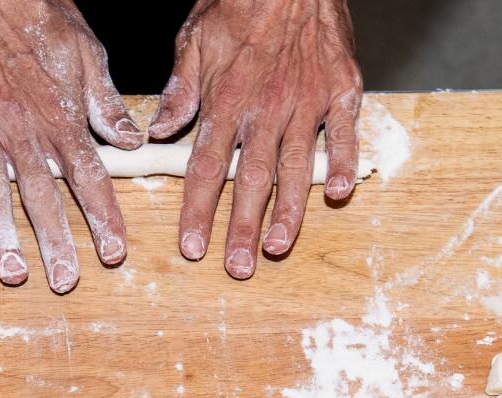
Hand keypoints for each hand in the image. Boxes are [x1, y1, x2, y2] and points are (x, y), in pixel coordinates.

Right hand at [0, 0, 141, 292]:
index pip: (89, 178)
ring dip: (2, 236)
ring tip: (13, 272)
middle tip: (65, 281)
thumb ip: (106, 104)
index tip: (113, 254)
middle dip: (56, 243)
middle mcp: (22, 129)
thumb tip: (133, 142)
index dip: (103, 219)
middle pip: (43, 197)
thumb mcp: (87, 54)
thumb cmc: (38, 17)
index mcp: (61, 117)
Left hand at [149, 0, 361, 278]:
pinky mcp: (341, 91)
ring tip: (277, 247)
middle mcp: (266, 110)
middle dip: (241, 229)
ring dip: (287, 213)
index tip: (192, 247)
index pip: (206, 169)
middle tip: (237, 268)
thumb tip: (158, 131)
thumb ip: (180, 90)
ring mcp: (307, 103)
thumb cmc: (240, 1)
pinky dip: (341, 164)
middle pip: (250, 182)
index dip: (198, 212)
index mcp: (227, 102)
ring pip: (294, 169)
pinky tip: (338, 194)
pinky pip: (343, 135)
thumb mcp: (195, 39)